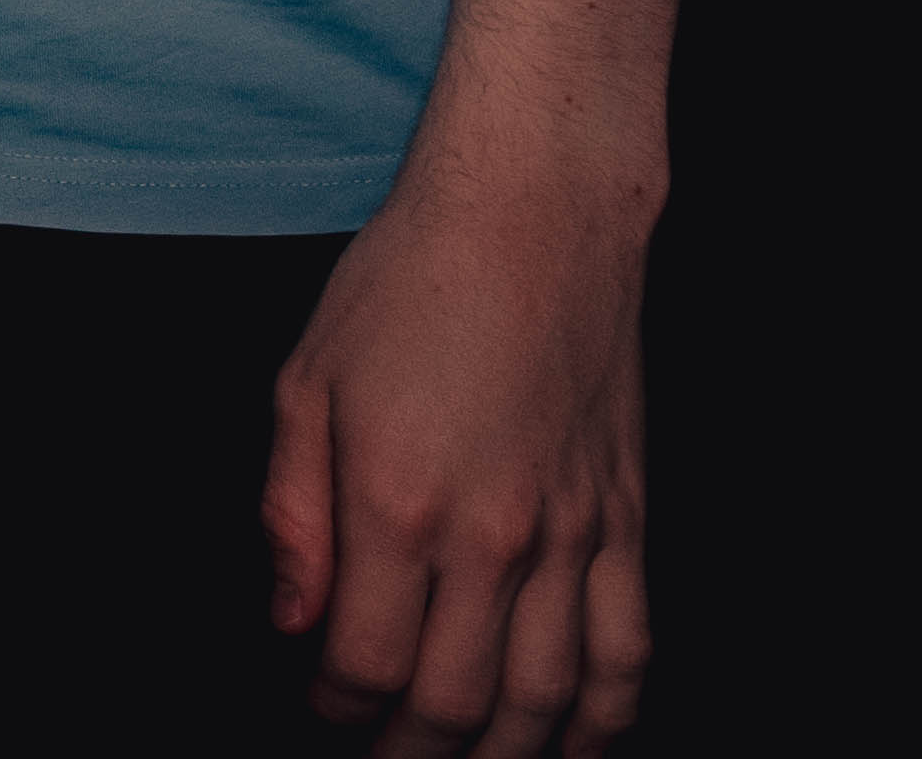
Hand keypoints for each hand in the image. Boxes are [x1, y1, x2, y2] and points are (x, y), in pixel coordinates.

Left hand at [265, 155, 659, 755]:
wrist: (534, 216)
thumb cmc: (407, 284)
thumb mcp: (304, 382)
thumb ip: (292, 514)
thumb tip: (292, 622)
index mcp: (397, 502)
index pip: (365, 662)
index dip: (337, 707)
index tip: (320, 708)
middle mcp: (492, 534)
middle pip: (458, 700)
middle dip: (415, 752)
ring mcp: (573, 534)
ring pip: (552, 697)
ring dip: (511, 754)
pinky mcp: (627, 521)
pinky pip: (629, 648)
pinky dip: (607, 715)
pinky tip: (577, 740)